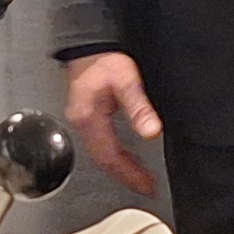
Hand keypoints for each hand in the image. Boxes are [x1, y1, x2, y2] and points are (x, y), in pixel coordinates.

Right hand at [66, 52, 163, 194]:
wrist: (87, 45)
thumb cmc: (103, 60)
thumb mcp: (126, 81)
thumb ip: (138, 107)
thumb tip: (150, 131)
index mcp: (89, 118)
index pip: (110, 157)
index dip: (129, 174)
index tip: (146, 185)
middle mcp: (83, 123)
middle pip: (104, 161)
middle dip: (126, 176)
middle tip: (146, 188)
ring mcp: (83, 121)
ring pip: (101, 155)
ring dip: (121, 169)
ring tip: (140, 178)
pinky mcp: (88, 117)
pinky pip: (101, 145)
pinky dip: (116, 156)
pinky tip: (127, 158)